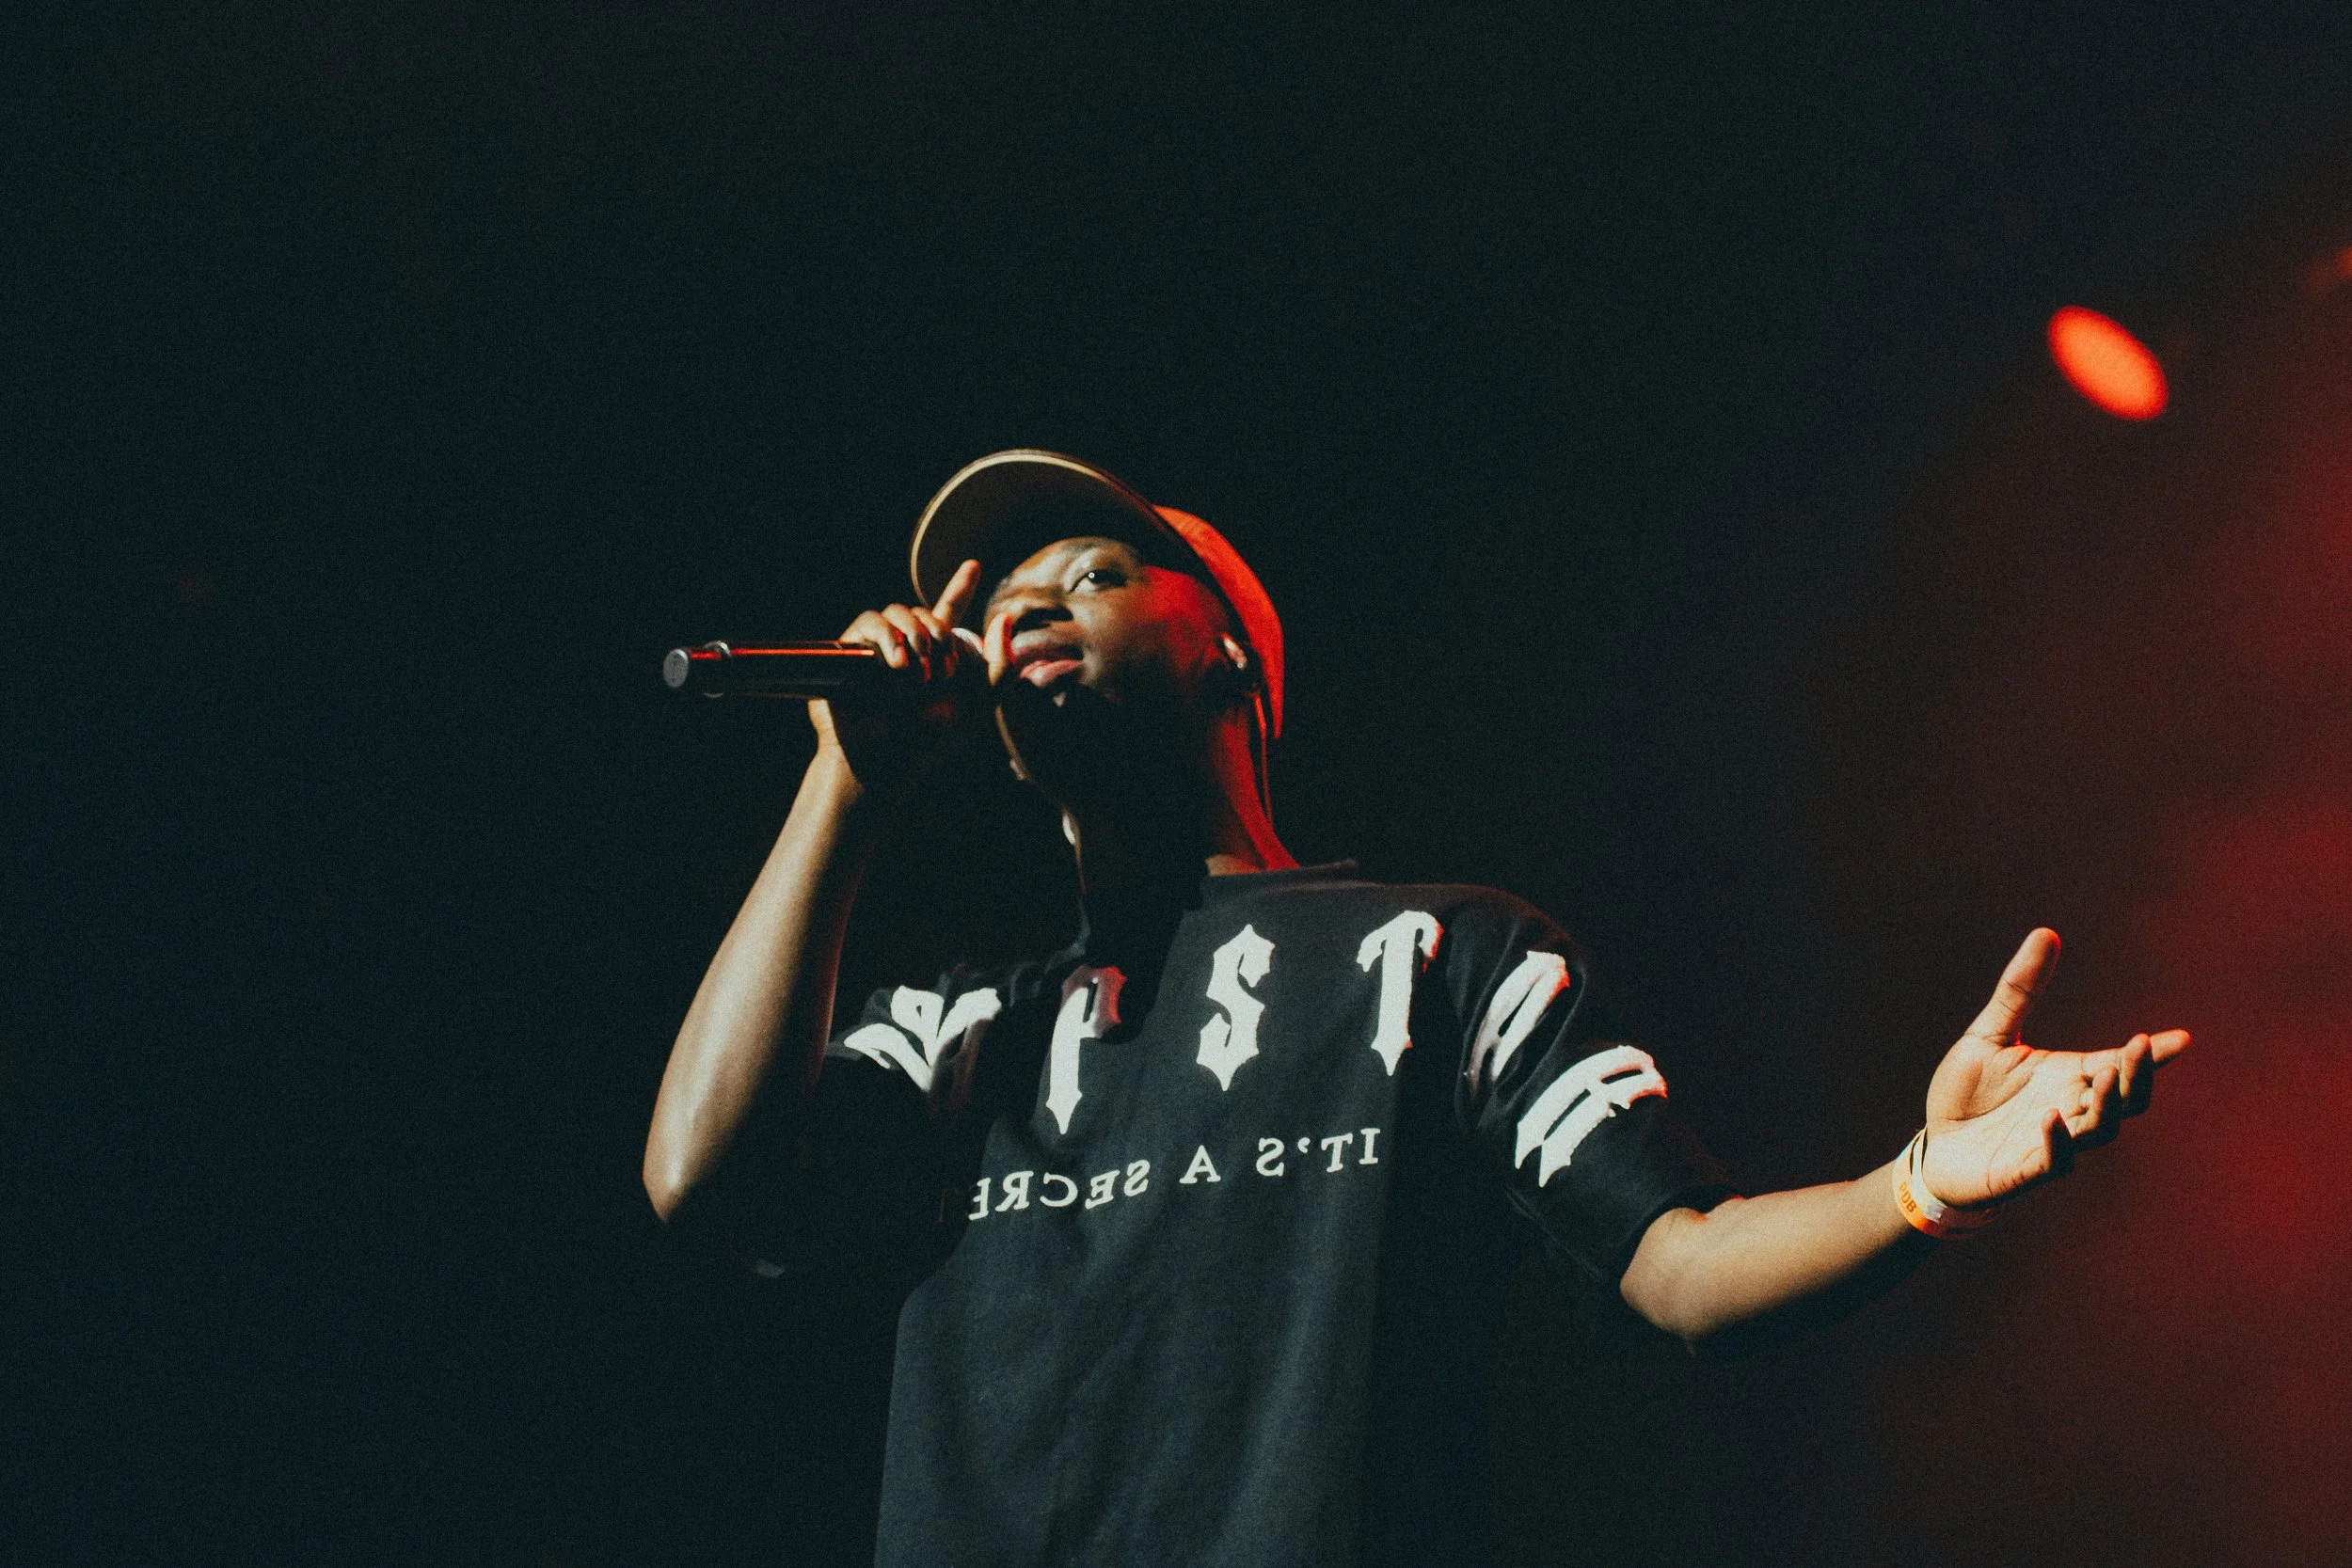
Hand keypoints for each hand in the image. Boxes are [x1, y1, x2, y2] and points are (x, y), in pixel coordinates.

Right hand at [810, 558, 983, 794]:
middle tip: (944, 670)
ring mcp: (876, 648)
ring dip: (915, 634)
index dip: (960, 588)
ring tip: (918, 673)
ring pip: (899, 611)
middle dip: (938, 632)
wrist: (884, 763)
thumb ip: (1001, 667)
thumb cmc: (928, 742)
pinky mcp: (851, 651)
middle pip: (924, 612)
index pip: (947, 613)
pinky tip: (898, 664)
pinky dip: (888, 637)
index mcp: (935, 657)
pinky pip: (870, 622)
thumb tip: (1005, 617)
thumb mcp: (977, 706)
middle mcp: (905, 648)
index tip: (973, 565)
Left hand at [1918, 929, 2189, 1208]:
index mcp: (2068, 1077)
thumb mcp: (1989, 1034)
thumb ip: (2019, 990)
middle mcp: (2070, 1109)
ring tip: (2103, 1079)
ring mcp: (2051, 1143)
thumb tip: (2047, 933)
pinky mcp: (2023, 1171)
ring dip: (2105, 1107)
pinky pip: (2052, 1162)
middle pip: (2123, 1099)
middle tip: (2139, 1048)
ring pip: (2098, 1131)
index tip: (2182, 1038)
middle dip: (2136, 1076)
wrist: (1934, 1145)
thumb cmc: (1968, 1092)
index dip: (2152, 1055)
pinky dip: (2058, 1142)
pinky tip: (2053, 1117)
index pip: (2118, 1065)